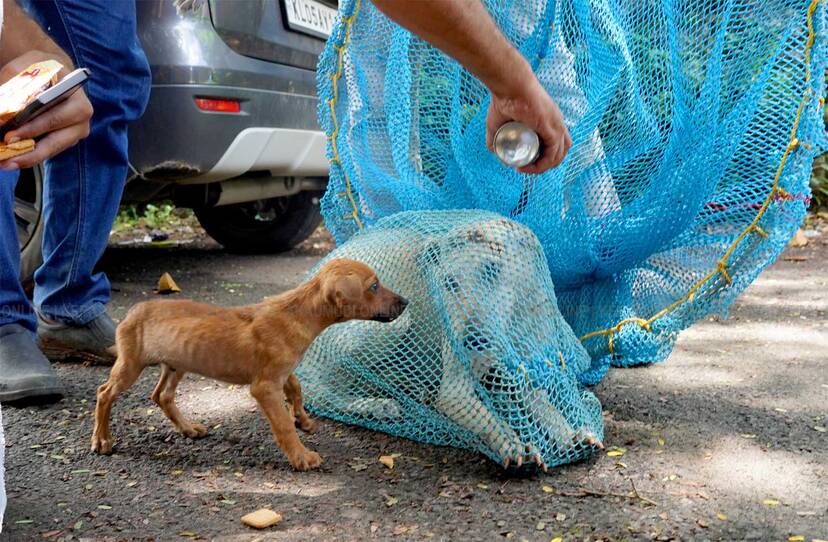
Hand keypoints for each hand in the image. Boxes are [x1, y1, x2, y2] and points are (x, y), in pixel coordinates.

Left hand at [0, 51, 92, 169]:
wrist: (55, 75)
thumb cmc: (41, 69)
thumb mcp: (27, 66)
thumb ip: (13, 81)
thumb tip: (1, 108)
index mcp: (76, 98)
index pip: (54, 116)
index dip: (33, 128)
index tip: (10, 136)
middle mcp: (82, 118)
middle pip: (56, 140)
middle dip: (30, 150)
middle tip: (6, 156)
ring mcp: (76, 131)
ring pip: (52, 150)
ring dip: (29, 158)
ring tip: (6, 163)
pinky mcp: (67, 140)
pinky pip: (49, 151)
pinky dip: (31, 156)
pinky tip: (13, 159)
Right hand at [485, 70, 570, 173]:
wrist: (509, 85)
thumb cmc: (503, 99)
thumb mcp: (497, 123)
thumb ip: (495, 137)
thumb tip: (494, 151)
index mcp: (549, 120)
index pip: (555, 144)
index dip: (542, 158)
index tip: (524, 162)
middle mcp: (557, 122)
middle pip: (560, 152)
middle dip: (544, 165)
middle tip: (525, 167)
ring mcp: (557, 125)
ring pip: (559, 155)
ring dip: (544, 167)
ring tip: (527, 169)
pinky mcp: (553, 128)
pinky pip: (553, 153)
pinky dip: (543, 164)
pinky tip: (528, 167)